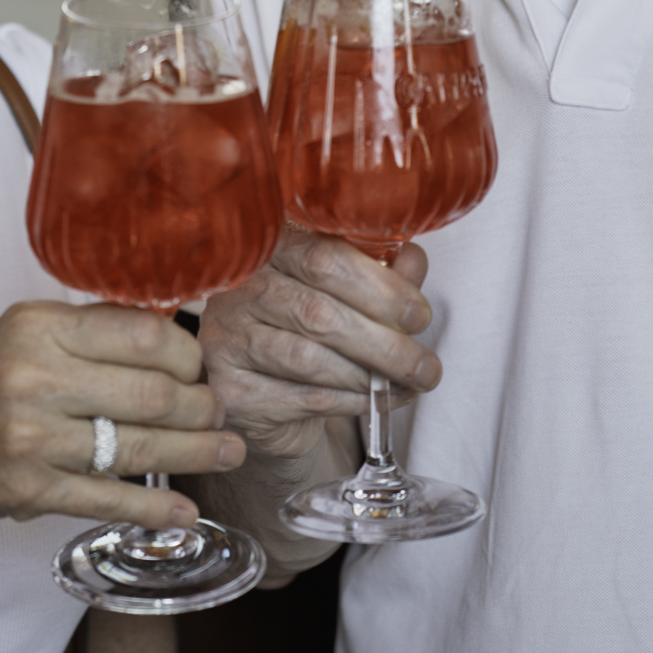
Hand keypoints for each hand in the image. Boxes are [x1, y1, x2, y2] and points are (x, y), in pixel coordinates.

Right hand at [0, 301, 243, 537]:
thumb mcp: (16, 336)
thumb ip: (85, 333)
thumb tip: (170, 332)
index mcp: (36, 325)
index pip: (142, 333)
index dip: (188, 355)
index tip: (201, 369)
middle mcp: (33, 375)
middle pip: (151, 393)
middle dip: (202, 408)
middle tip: (222, 415)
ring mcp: (29, 436)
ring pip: (138, 447)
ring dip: (195, 454)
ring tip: (227, 452)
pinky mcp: (27, 490)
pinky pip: (108, 499)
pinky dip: (154, 509)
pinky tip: (184, 512)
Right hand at [199, 228, 440, 460]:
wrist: (268, 397)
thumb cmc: (310, 333)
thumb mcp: (349, 296)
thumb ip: (379, 275)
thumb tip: (414, 258)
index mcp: (267, 250)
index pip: (323, 257)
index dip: (379, 287)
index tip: (419, 315)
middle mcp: (237, 291)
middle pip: (317, 312)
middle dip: (384, 343)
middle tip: (426, 366)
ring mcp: (225, 341)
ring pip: (308, 359)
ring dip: (369, 377)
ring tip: (408, 384)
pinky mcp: (230, 392)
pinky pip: (300, 398)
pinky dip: (350, 402)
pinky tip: (376, 401)